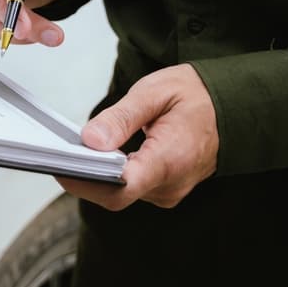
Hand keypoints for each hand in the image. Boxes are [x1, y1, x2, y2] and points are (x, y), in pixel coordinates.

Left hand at [56, 63, 218, 209]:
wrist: (231, 106)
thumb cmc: (196, 96)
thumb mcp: (155, 93)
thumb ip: (121, 118)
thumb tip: (90, 140)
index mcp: (170, 159)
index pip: (122, 187)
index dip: (86, 182)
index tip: (61, 168)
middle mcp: (170, 183)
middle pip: (115, 194)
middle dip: (84, 177)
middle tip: (56, 154)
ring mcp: (168, 190)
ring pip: (120, 193)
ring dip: (96, 175)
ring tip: (73, 151)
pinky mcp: (164, 188)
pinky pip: (131, 188)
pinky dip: (111, 175)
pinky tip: (97, 156)